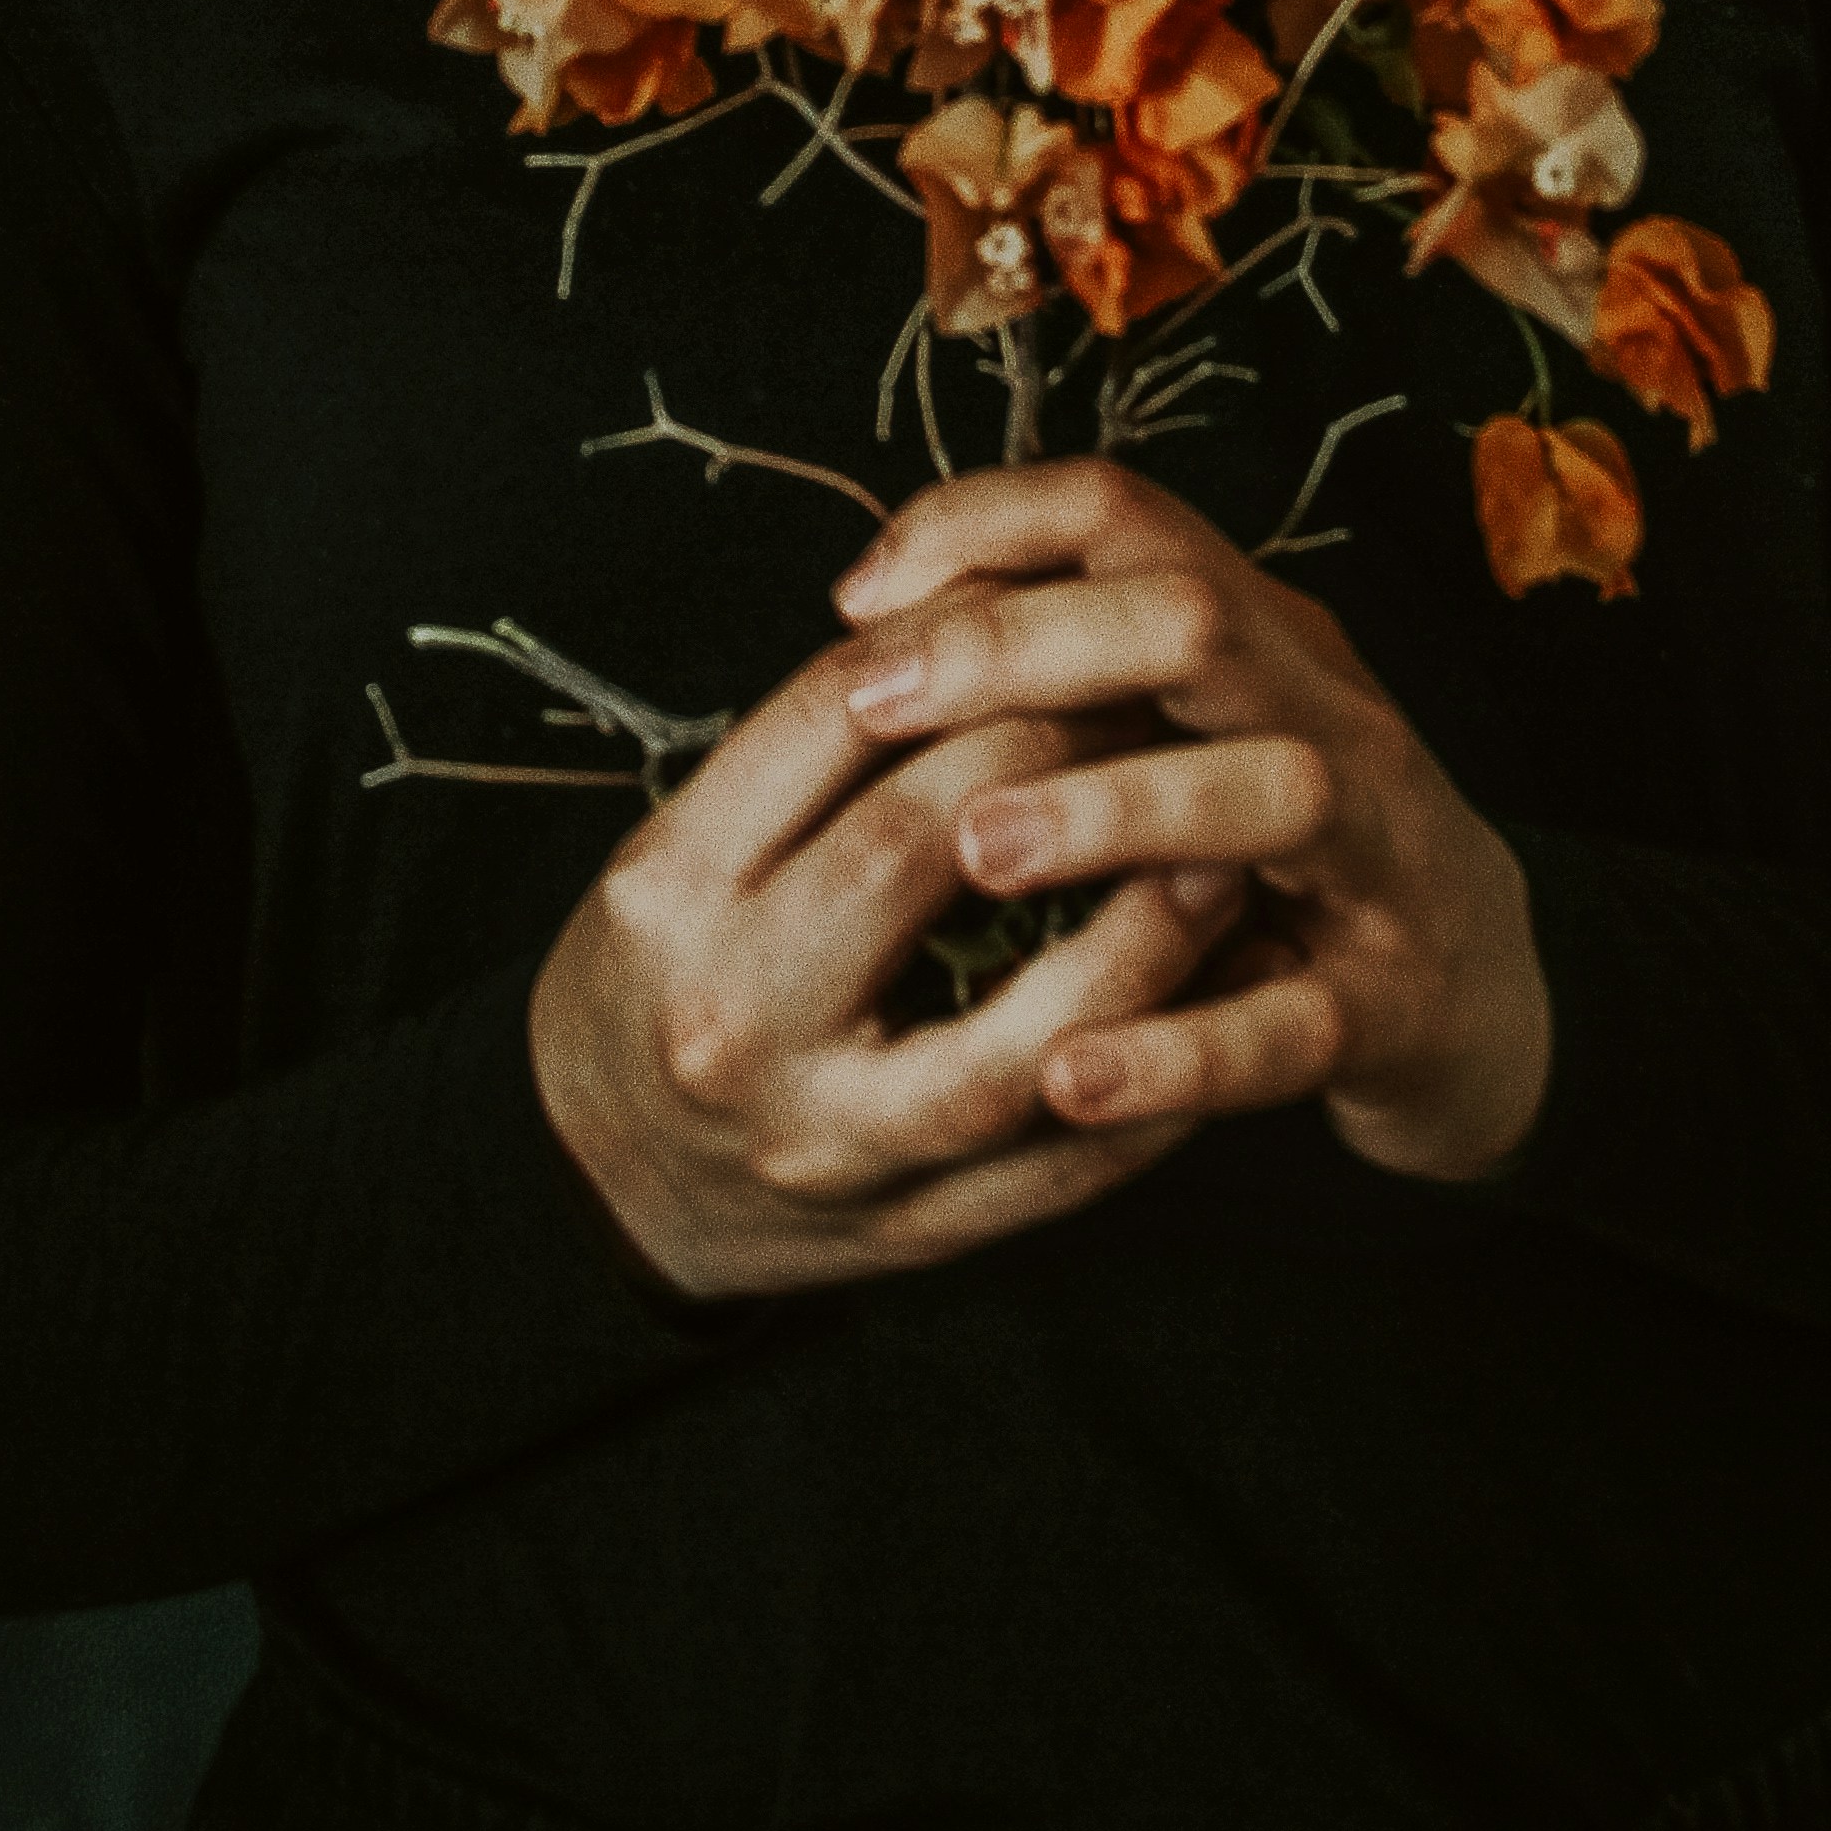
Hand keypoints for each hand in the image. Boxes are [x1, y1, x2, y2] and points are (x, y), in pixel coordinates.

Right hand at [527, 624, 1250, 1305]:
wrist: (600, 1181)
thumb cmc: (672, 970)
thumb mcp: (687, 841)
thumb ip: (815, 749)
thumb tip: (993, 607)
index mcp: (671, 888)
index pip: (826, 724)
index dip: (964, 645)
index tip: (1061, 597)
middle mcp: (733, 1014)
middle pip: (912, 850)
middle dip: (1054, 754)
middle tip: (1160, 692)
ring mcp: (823, 1141)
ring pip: (1004, 1048)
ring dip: (1135, 944)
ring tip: (1221, 855)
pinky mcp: (906, 1233)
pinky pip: (1058, 1173)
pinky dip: (1160, 1091)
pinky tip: (1230, 1009)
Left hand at [829, 460, 1553, 1183]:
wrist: (1491, 1006)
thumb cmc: (1284, 857)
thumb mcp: (1196, 732)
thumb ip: (1074, 673)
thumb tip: (871, 625)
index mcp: (1261, 637)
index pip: (1125, 514)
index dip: (986, 524)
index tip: (856, 599)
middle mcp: (1328, 717)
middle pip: (1196, 619)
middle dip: (1024, 644)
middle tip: (874, 703)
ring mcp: (1376, 859)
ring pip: (1273, 791)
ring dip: (1115, 809)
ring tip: (979, 849)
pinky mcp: (1392, 1010)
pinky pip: (1294, 1025)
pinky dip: (1182, 1049)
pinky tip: (1070, 1074)